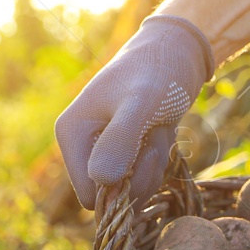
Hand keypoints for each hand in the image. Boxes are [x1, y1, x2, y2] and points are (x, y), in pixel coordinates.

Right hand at [55, 14, 213, 209]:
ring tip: (156, 128)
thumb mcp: (141, 104)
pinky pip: (142, 176)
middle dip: (141, 172)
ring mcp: (102, 149)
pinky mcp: (122, 150)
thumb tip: (102, 182)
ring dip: (154, 164)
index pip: (90, 196)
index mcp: (71, 135)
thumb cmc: (158, 73)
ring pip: (131, 188)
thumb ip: (120, 140)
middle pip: (113, 195)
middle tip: (152, 134)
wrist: (178, 53)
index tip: (140, 153)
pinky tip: (159, 131)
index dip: (121, 186)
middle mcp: (81, 145)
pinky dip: (158, 159)